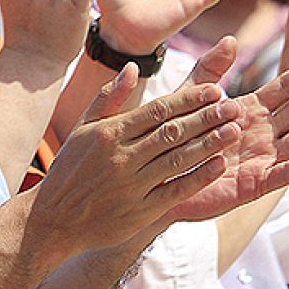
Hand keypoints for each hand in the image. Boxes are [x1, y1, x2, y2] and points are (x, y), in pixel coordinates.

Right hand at [34, 63, 239, 251]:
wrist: (53, 220)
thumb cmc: (70, 169)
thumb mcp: (82, 129)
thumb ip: (108, 98)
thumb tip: (130, 68)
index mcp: (109, 133)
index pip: (157, 110)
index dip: (189, 99)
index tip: (214, 90)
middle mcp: (121, 156)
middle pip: (173, 132)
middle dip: (207, 117)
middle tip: (234, 106)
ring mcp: (132, 185)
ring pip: (178, 159)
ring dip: (210, 144)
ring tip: (235, 131)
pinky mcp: (141, 211)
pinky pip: (176, 190)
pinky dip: (199, 176)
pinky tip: (219, 164)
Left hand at [164, 46, 288, 222]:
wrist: (159, 176)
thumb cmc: (177, 136)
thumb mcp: (190, 98)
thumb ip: (209, 70)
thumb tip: (229, 39)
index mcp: (250, 110)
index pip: (284, 88)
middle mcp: (262, 133)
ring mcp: (262, 159)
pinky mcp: (253, 185)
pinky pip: (280, 174)